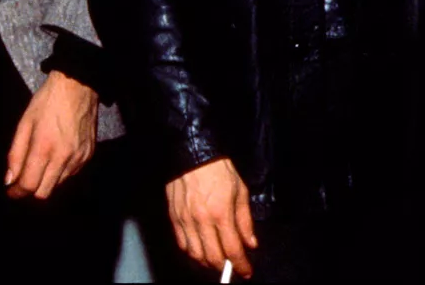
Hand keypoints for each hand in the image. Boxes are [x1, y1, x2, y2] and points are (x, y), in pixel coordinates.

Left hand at [4, 70, 98, 198]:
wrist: (78, 86)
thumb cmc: (47, 101)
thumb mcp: (25, 122)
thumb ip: (15, 153)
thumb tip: (9, 179)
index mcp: (44, 148)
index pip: (29, 185)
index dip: (17, 192)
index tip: (11, 190)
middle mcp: (63, 157)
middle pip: (44, 192)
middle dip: (31, 189)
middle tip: (24, 178)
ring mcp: (78, 158)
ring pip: (58, 185)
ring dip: (46, 180)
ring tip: (42, 161)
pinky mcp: (88, 155)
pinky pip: (71, 174)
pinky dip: (61, 171)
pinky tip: (56, 155)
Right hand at [166, 157, 257, 277]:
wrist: (194, 152)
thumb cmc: (218, 169)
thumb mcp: (240, 191)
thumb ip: (245, 220)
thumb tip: (250, 242)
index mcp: (221, 213)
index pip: (232, 250)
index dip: (241, 265)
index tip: (246, 271)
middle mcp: (201, 220)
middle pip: (213, 257)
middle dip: (225, 267)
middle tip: (232, 267)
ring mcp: (185, 219)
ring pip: (195, 254)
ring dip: (207, 262)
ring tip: (216, 259)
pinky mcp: (174, 216)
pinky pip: (181, 243)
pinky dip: (191, 252)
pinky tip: (200, 249)